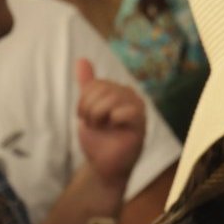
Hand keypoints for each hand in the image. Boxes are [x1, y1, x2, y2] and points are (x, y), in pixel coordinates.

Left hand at [75, 58, 145, 186]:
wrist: (103, 164)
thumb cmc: (99, 137)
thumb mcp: (88, 107)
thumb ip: (88, 84)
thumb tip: (82, 59)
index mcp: (120, 91)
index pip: (97, 83)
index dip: (84, 100)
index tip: (86, 117)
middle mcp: (132, 97)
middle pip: (103, 88)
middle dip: (89, 108)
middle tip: (93, 123)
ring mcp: (138, 110)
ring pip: (111, 99)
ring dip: (98, 116)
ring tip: (101, 127)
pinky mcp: (140, 125)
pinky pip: (125, 112)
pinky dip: (113, 120)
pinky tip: (114, 128)